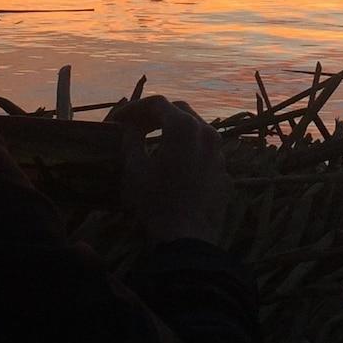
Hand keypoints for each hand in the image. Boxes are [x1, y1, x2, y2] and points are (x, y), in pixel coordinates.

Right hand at [107, 95, 228, 245]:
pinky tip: (174, 165)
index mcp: (184, 127)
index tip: (118, 120)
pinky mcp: (224, 172)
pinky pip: (204, 152)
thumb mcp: (134, 168)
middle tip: (135, 126)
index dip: (134, 108)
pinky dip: (188, 150)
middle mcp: (207, 133)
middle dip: (155, 115)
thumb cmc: (155, 201)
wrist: (187, 238)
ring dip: (173, 131)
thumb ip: (131, 139)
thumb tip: (131, 127)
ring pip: (196, 130)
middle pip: (179, 111)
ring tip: (154, 142)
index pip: (157, 103)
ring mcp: (219, 153)